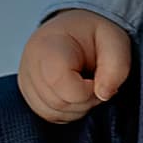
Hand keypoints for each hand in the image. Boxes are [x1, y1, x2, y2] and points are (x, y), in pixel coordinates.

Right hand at [17, 10, 132, 122]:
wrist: (75, 27)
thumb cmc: (93, 33)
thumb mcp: (115, 41)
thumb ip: (116, 68)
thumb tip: (103, 95)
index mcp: (49, 46)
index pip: (63, 86)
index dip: (88, 91)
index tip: (97, 78)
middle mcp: (30, 63)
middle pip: (58, 103)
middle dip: (85, 101)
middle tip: (95, 83)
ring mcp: (25, 79)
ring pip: (52, 112)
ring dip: (76, 108)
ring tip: (85, 86)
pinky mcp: (27, 92)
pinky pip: (47, 115)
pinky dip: (66, 111)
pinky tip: (74, 94)